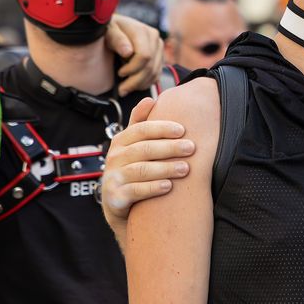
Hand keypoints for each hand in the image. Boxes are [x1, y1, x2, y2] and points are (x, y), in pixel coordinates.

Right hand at [100, 97, 193, 246]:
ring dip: (165, 168)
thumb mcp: (134, 146)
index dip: (162, 128)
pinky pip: (134, 191)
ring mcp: (112, 178)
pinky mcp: (114, 198)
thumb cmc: (133, 169)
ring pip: (140, 169)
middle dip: (169, 148)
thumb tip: (150, 99)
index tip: (183, 130)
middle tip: (192, 148)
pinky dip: (152, 188)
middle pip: (144, 149)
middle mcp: (114, 158)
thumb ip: (140, 123)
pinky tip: (169, 186)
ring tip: (185, 169)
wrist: (119, 205)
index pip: (141, 129)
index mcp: (121, 141)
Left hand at [106, 14, 163, 96]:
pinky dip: (146, 82)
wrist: (115, 27)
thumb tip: (128, 52)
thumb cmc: (108, 29)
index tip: (120, 73)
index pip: (144, 56)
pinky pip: (157, 73)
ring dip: (140, 84)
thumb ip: (117, 40)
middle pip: (151, 66)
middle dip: (136, 81)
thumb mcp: (108, 31)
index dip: (132, 68)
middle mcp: (154, 38)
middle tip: (121, 90)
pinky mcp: (159, 55)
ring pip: (155, 72)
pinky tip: (134, 85)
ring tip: (125, 89)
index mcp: (143, 31)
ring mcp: (158, 47)